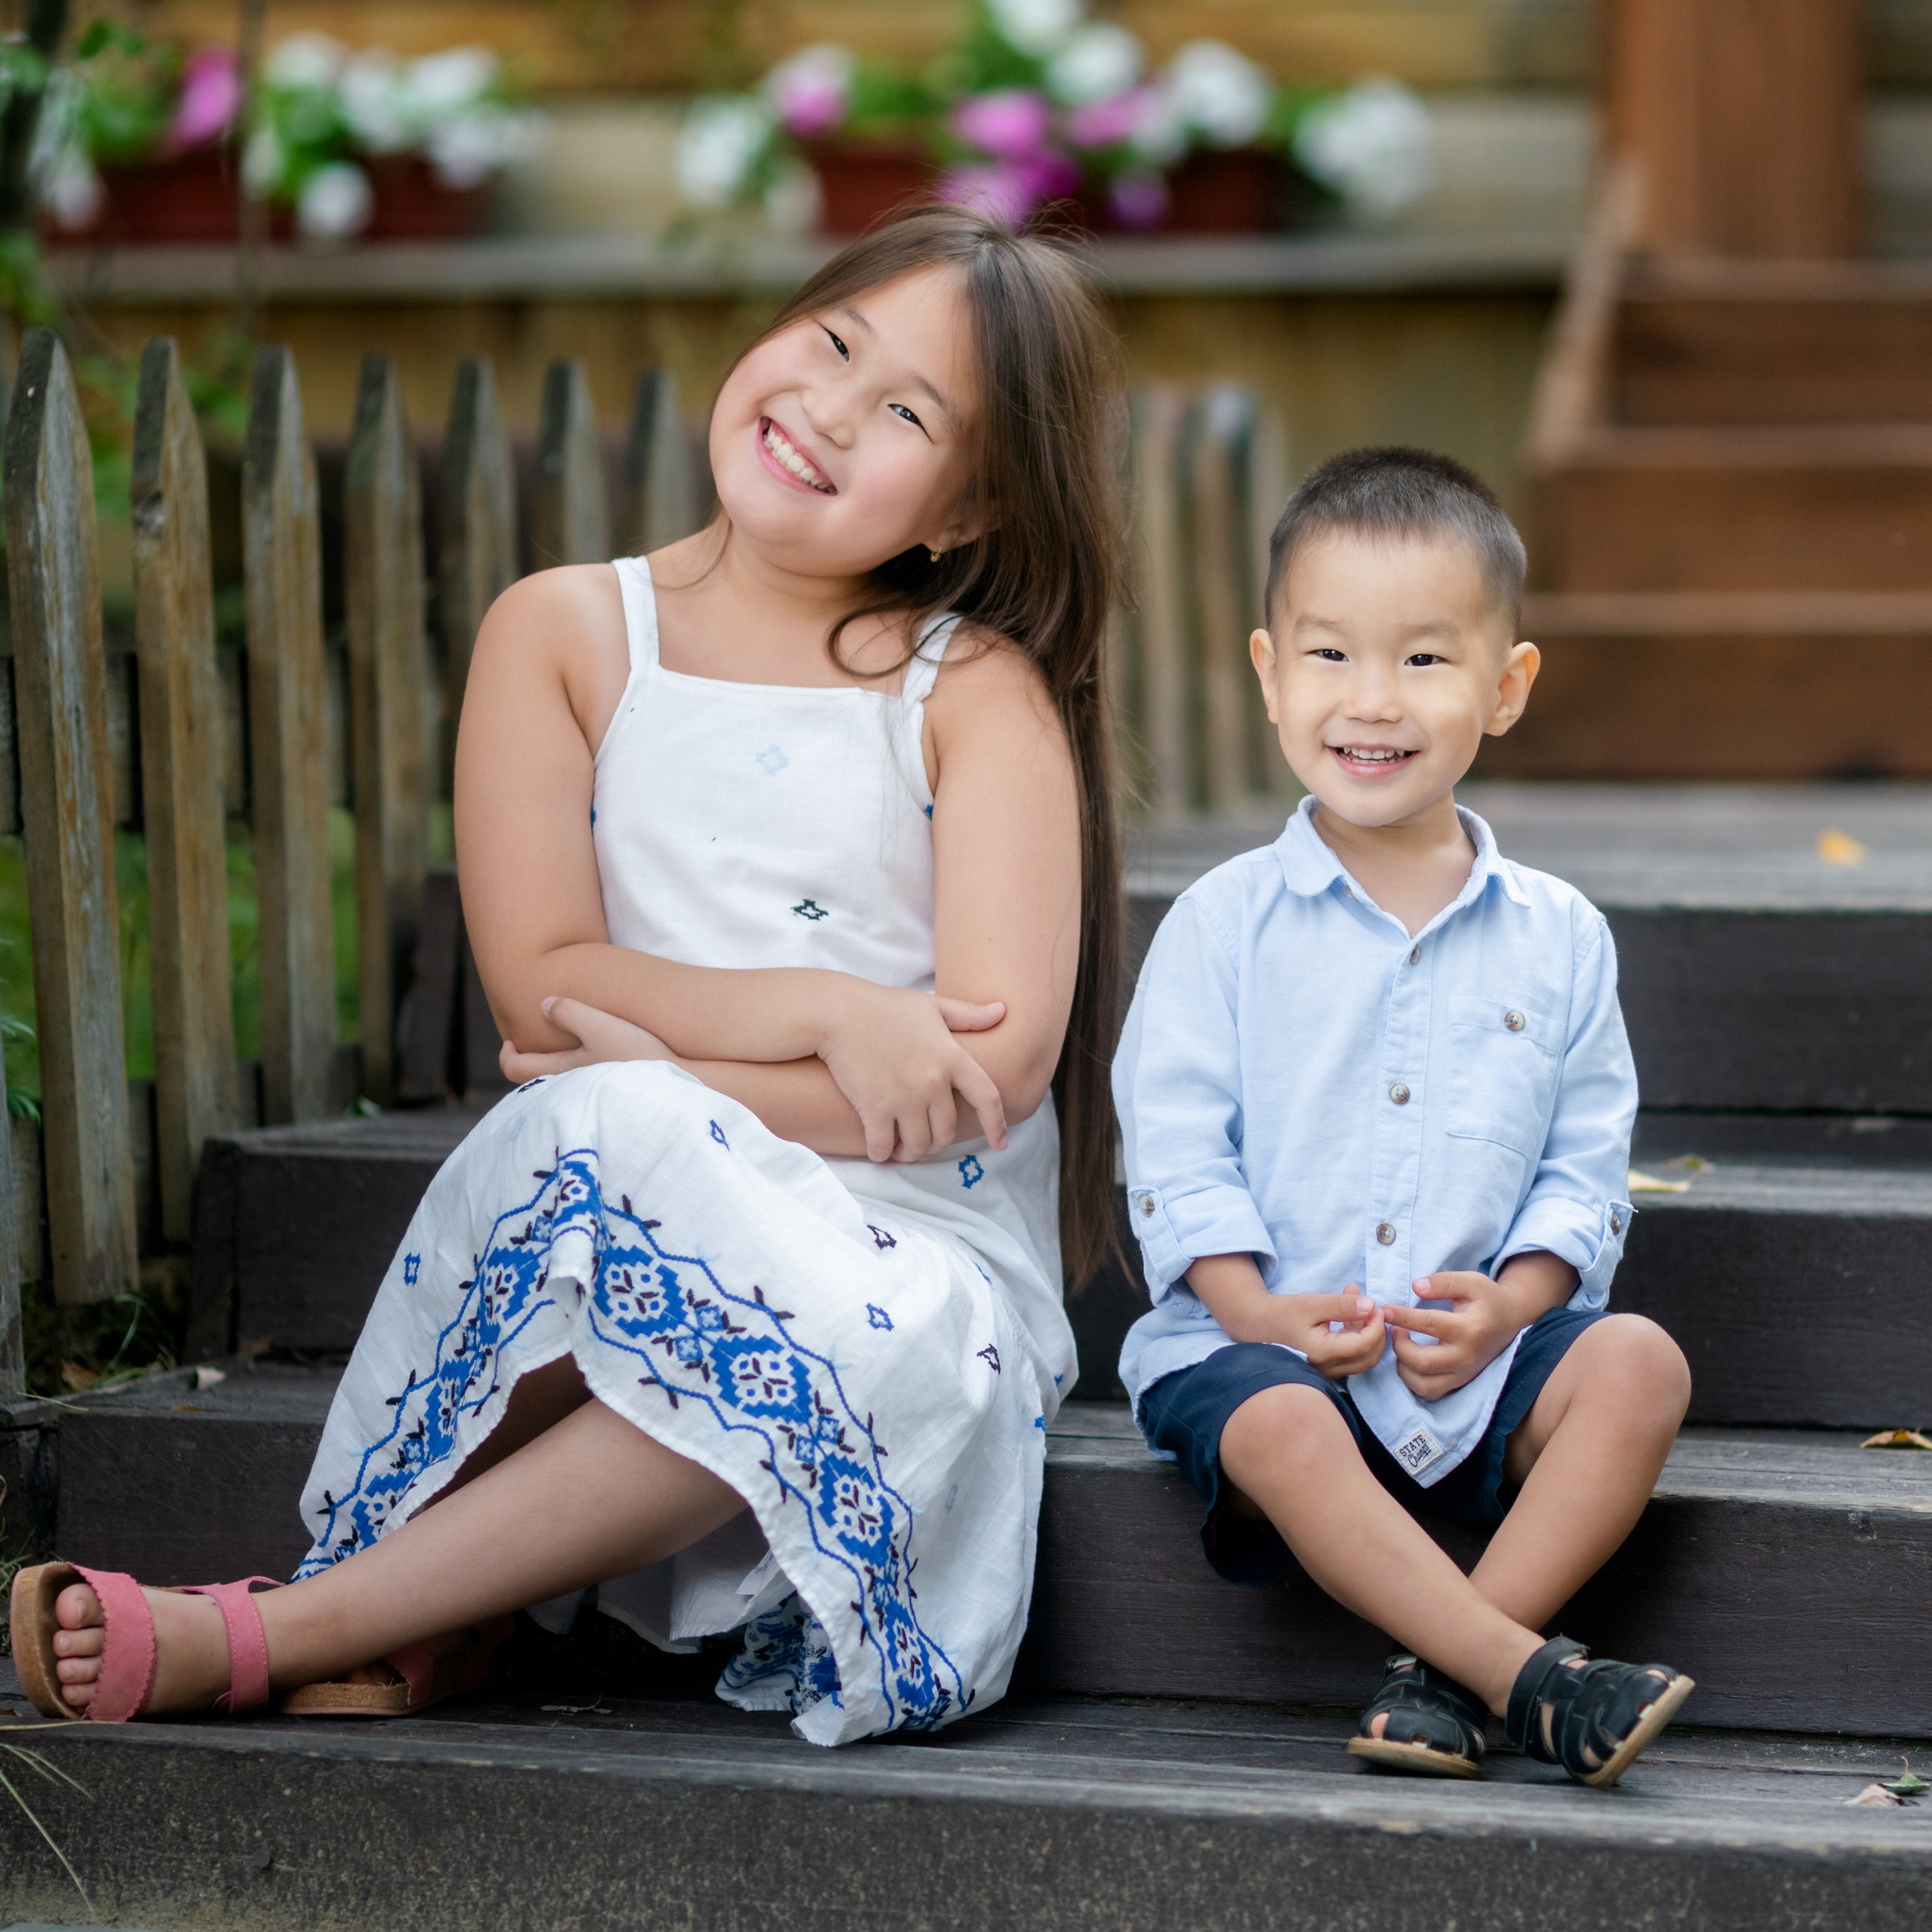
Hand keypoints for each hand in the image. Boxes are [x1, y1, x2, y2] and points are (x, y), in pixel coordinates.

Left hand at [499, 996, 676, 1083]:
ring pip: (560, 1084)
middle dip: (531, 1062)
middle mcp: (571, 1088)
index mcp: (560, 1071)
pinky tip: (598, 1060)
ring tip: (567, 1050)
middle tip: (535, 1045)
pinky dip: (577, 1074)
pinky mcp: (611, 1096)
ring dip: (556, 1067)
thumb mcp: (600, 1025)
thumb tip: (543, 1005)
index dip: (507, 1053)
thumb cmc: (636, 1055)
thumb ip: (569, 1012)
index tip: (511, 1041)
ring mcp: (591, 1096)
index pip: (514, 1069)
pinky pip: (581, 1087)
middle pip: (536, 1080)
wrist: (679, 1084)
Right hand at [815, 984, 1007, 1162]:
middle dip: (937, 1142)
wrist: (838, 1012)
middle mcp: (932, 1081)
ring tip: (903, 1147)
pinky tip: (879, 1148)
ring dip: (911, 1152)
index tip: (1000, 1145)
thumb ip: (968, 1015)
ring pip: (918, 1145)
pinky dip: (882, 1153)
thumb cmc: (884, 1006)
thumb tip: (1002, 1011)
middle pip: (946, 1131)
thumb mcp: (931, 1005)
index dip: (997, 1125)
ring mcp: (904, 1097)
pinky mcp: (874, 1108)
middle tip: (924, 1140)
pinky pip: (883, 1147)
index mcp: (952, 1057)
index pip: (987, 1098)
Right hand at [1280, 1289, 1385, 1378]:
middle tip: (1374, 1308)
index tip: (1377, 1307)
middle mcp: (1328, 1367)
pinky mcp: (1329, 1365)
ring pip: (1362, 1356)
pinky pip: (1352, 1354)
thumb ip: (1342, 1305)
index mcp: (1323, 1353)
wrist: (1262, 1324)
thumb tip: (1371, 1305)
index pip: (1363, 1345)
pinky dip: (1357, 1334)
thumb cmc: (1284, 1312)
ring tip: (1357, 1302)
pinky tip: (1350, 1313)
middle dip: (1377, 1331)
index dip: (1376, 1326)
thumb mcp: (1312, 1303)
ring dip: (1367, 1331)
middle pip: (1368, 1356)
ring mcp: (1328, 1369)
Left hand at [1381, 1270, 1540, 1400]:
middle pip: (1423, 1362)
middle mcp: (1466, 1356)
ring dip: (1403, 1367)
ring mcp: (1463, 1373)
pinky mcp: (1460, 1382)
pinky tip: (1409, 1362)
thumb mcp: (1472, 1281)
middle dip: (1400, 1346)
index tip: (1385, 1309)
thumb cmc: (1488, 1299)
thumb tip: (1416, 1286)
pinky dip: (1413, 1381)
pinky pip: (1430, 1392)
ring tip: (1401, 1346)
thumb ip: (1444, 1282)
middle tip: (1394, 1329)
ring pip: (1424, 1384)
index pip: (1429, 1324)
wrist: (1511, 1320)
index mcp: (1470, 1328)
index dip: (1402, 1316)